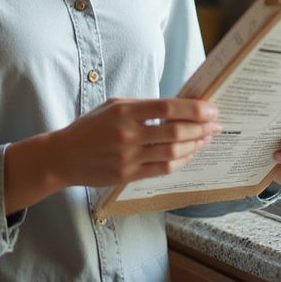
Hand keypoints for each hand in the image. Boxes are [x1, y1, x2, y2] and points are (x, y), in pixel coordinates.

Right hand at [50, 97, 220, 185]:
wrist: (63, 157)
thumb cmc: (90, 128)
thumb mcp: (112, 106)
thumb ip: (142, 106)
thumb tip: (176, 107)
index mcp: (124, 112)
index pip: (167, 107)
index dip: (193, 109)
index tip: (211, 109)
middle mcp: (128, 134)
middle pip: (175, 131)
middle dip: (201, 128)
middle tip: (217, 124)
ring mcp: (128, 157)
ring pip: (173, 152)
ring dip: (195, 145)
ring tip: (206, 139)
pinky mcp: (128, 175)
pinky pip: (163, 169)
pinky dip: (180, 161)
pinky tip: (189, 154)